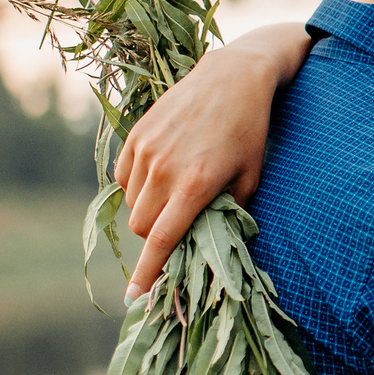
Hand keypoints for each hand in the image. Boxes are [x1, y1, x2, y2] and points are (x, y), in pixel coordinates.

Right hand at [116, 24, 306, 295]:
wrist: (231, 76)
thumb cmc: (249, 131)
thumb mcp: (250, 176)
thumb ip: (229, 213)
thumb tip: (211, 246)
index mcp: (195, 185)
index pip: (161, 240)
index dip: (147, 272)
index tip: (135, 298)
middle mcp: (164, 169)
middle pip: (141, 227)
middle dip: (155, 237)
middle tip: (178, 229)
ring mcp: (146, 150)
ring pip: (131, 204)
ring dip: (148, 211)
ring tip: (176, 195)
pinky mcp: (136, 135)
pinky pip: (123, 178)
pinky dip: (137, 187)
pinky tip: (161, 175)